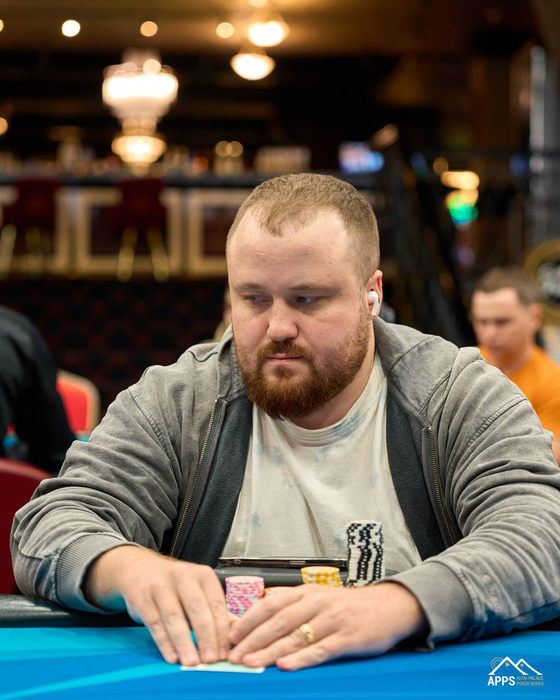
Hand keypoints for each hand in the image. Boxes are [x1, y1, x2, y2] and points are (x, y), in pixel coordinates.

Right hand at [84, 545, 230, 665]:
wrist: (139, 569)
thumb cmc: (175, 585)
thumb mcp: (197, 589)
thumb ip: (215, 610)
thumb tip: (236, 635)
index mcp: (202, 575)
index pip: (216, 603)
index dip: (221, 630)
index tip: (225, 653)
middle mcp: (183, 576)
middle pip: (197, 609)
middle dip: (206, 637)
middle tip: (211, 660)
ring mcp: (161, 586)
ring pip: (175, 618)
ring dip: (185, 643)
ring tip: (192, 662)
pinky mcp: (142, 598)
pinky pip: (155, 624)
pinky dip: (164, 643)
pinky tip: (172, 657)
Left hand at [227, 582, 427, 670]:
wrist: (389, 607)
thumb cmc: (350, 605)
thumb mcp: (319, 596)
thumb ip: (292, 602)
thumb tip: (259, 607)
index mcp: (307, 592)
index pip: (270, 604)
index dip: (248, 619)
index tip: (230, 635)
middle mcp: (316, 603)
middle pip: (278, 621)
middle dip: (252, 639)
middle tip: (234, 655)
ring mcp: (332, 620)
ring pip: (295, 636)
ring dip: (270, 651)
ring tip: (251, 662)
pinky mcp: (347, 638)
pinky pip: (320, 649)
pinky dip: (301, 658)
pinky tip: (286, 665)